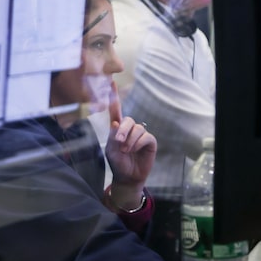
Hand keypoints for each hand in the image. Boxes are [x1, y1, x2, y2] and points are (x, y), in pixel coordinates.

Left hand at [104, 81, 156, 207]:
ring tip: (126, 150)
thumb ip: (112, 136)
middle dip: (123, 130)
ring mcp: (141, 135)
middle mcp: (130, 129)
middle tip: (119, 142)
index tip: (111, 83)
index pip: (116, 111)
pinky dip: (138, 143)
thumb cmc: (118, 163)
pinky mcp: (150, 142)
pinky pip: (145, 136)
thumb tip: (116, 123)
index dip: (114, 97)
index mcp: (118, 129)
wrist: (127, 177)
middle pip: (128, 120)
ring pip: (137, 128)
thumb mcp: (110, 150)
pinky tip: (134, 150)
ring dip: (130, 139)